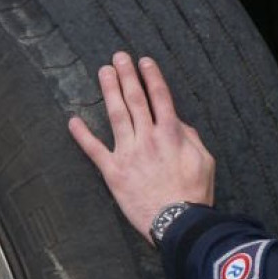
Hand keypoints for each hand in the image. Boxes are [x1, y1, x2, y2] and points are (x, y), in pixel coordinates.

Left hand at [68, 52, 214, 242]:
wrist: (177, 221)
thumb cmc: (194, 193)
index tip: (144, 62)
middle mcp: (148, 138)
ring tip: (104, 72)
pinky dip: (82, 135)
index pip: (161, 98)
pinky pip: (94, 150)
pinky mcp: (113, 171)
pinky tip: (73, 120)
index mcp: (172, 135)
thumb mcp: (205, 162)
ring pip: (116, 115)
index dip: (152, 78)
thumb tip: (179, 124)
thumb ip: (191, 138)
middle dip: (127, 76)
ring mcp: (129, 153)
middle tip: (119, 57)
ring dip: (109, 91)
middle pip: (136, 100)